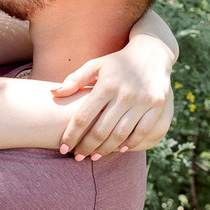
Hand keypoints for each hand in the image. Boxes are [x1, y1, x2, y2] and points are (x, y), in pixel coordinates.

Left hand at [51, 35, 175, 158]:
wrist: (152, 53)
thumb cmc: (117, 62)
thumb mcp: (95, 65)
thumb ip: (74, 80)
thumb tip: (53, 94)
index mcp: (106, 85)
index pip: (83, 117)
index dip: (72, 135)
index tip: (63, 147)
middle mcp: (124, 94)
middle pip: (101, 130)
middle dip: (86, 147)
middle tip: (78, 157)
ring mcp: (142, 101)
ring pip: (120, 135)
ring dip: (105, 149)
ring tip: (94, 157)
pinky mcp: (157, 106)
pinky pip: (141, 132)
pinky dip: (129, 144)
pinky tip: (119, 149)